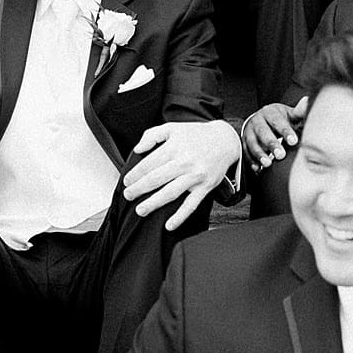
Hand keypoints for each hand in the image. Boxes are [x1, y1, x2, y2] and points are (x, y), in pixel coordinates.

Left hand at [122, 120, 240, 229]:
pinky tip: (169, 225)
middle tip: (128, 196)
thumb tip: (137, 149)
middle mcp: (184, 162)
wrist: (226, 140)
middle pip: (156, 179)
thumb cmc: (196, 135)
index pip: (149, 163)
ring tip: (140, 210)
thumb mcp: (173, 127)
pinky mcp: (205, 187)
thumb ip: (152, 135)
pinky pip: (191, 205)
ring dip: (153, 203)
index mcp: (174, 147)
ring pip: (170, 193)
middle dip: (139, 189)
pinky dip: (180, 216)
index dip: (135, 174)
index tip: (126, 181)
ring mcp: (195, 176)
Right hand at [242, 97, 308, 170]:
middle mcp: (257, 121)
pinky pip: (246, 152)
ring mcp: (249, 132)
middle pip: (263, 132)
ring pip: (252, 143)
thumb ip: (299, 111)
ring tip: (268, 164)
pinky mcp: (244, 143)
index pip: (277, 121)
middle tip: (281, 155)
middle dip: (271, 144)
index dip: (285, 131)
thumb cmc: (279, 119)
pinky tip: (257, 169)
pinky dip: (251, 161)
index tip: (293, 141)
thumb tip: (308, 101)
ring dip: (259, 154)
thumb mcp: (289, 114)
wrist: (260, 120)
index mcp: (269, 112)